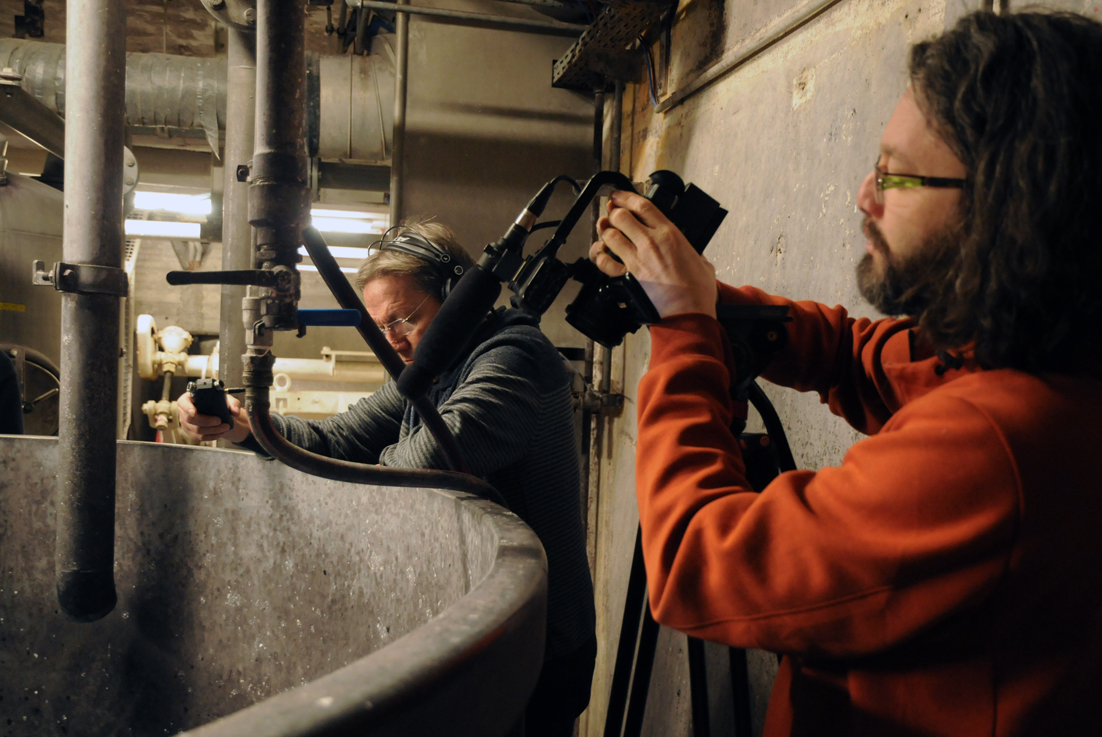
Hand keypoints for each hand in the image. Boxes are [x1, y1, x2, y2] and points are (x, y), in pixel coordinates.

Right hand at [177, 391, 251, 443]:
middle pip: (190, 419)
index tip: (195, 412)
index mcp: (189, 398)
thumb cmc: (218, 402)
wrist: (218, 413)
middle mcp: (184, 411)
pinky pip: (198, 437)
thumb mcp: (227, 399)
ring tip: (225, 428)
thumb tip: (235, 412)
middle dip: (206, 422)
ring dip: (211, 431)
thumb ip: (233, 404)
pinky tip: (219, 434)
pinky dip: (210, 437)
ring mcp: (186, 423)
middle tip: (220, 421)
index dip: (187, 408)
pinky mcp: (190, 432)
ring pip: (196, 430)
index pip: (183, 403)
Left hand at [590, 190, 717, 318]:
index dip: (625, 197)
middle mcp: (650, 242)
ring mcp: (636, 259)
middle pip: (621, 216)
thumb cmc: (697, 292)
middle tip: (610, 214)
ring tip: (604, 231)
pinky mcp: (626, 277)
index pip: (642, 205)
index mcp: (670, 233)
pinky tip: (599, 252)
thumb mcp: (703, 262)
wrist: (688, 313)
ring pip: (610, 234)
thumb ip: (692, 252)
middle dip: (612, 213)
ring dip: (604, 231)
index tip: (618, 196)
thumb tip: (690, 253)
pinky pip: (603, 261)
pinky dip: (598, 255)